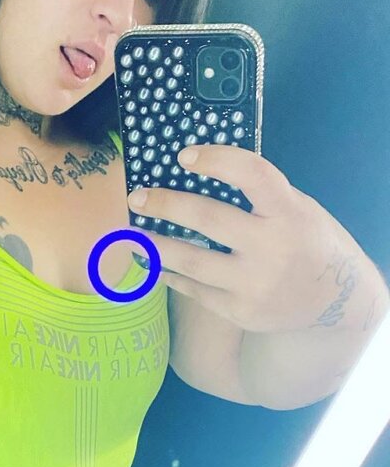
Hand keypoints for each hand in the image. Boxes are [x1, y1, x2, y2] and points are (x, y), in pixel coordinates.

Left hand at [127, 144, 367, 333]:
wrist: (333, 301)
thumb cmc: (306, 242)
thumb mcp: (298, 210)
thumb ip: (260, 197)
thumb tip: (198, 176)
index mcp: (289, 212)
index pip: (251, 174)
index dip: (216, 160)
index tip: (184, 155)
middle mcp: (272, 247)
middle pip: (208, 219)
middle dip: (166, 204)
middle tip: (137, 198)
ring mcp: (254, 283)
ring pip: (191, 261)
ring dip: (156, 245)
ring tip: (133, 234)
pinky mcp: (239, 311)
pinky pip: (195, 289)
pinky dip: (172, 274)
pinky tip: (156, 263)